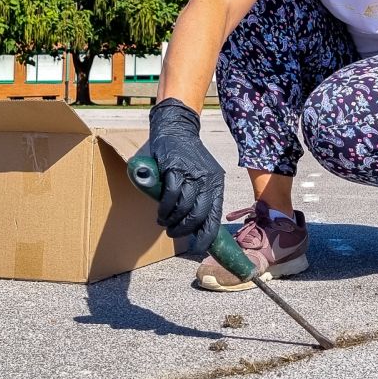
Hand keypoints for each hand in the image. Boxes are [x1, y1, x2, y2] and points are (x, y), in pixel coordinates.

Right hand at [148, 98, 224, 249]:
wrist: (177, 130)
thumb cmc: (188, 160)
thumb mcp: (203, 177)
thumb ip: (201, 198)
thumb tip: (198, 227)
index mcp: (217, 184)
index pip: (215, 216)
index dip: (207, 236)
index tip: (198, 248)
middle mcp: (207, 180)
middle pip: (198, 215)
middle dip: (184, 230)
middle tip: (174, 232)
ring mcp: (191, 174)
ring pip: (183, 207)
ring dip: (171, 220)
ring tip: (164, 222)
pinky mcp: (175, 168)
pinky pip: (170, 196)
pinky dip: (164, 208)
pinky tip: (160, 212)